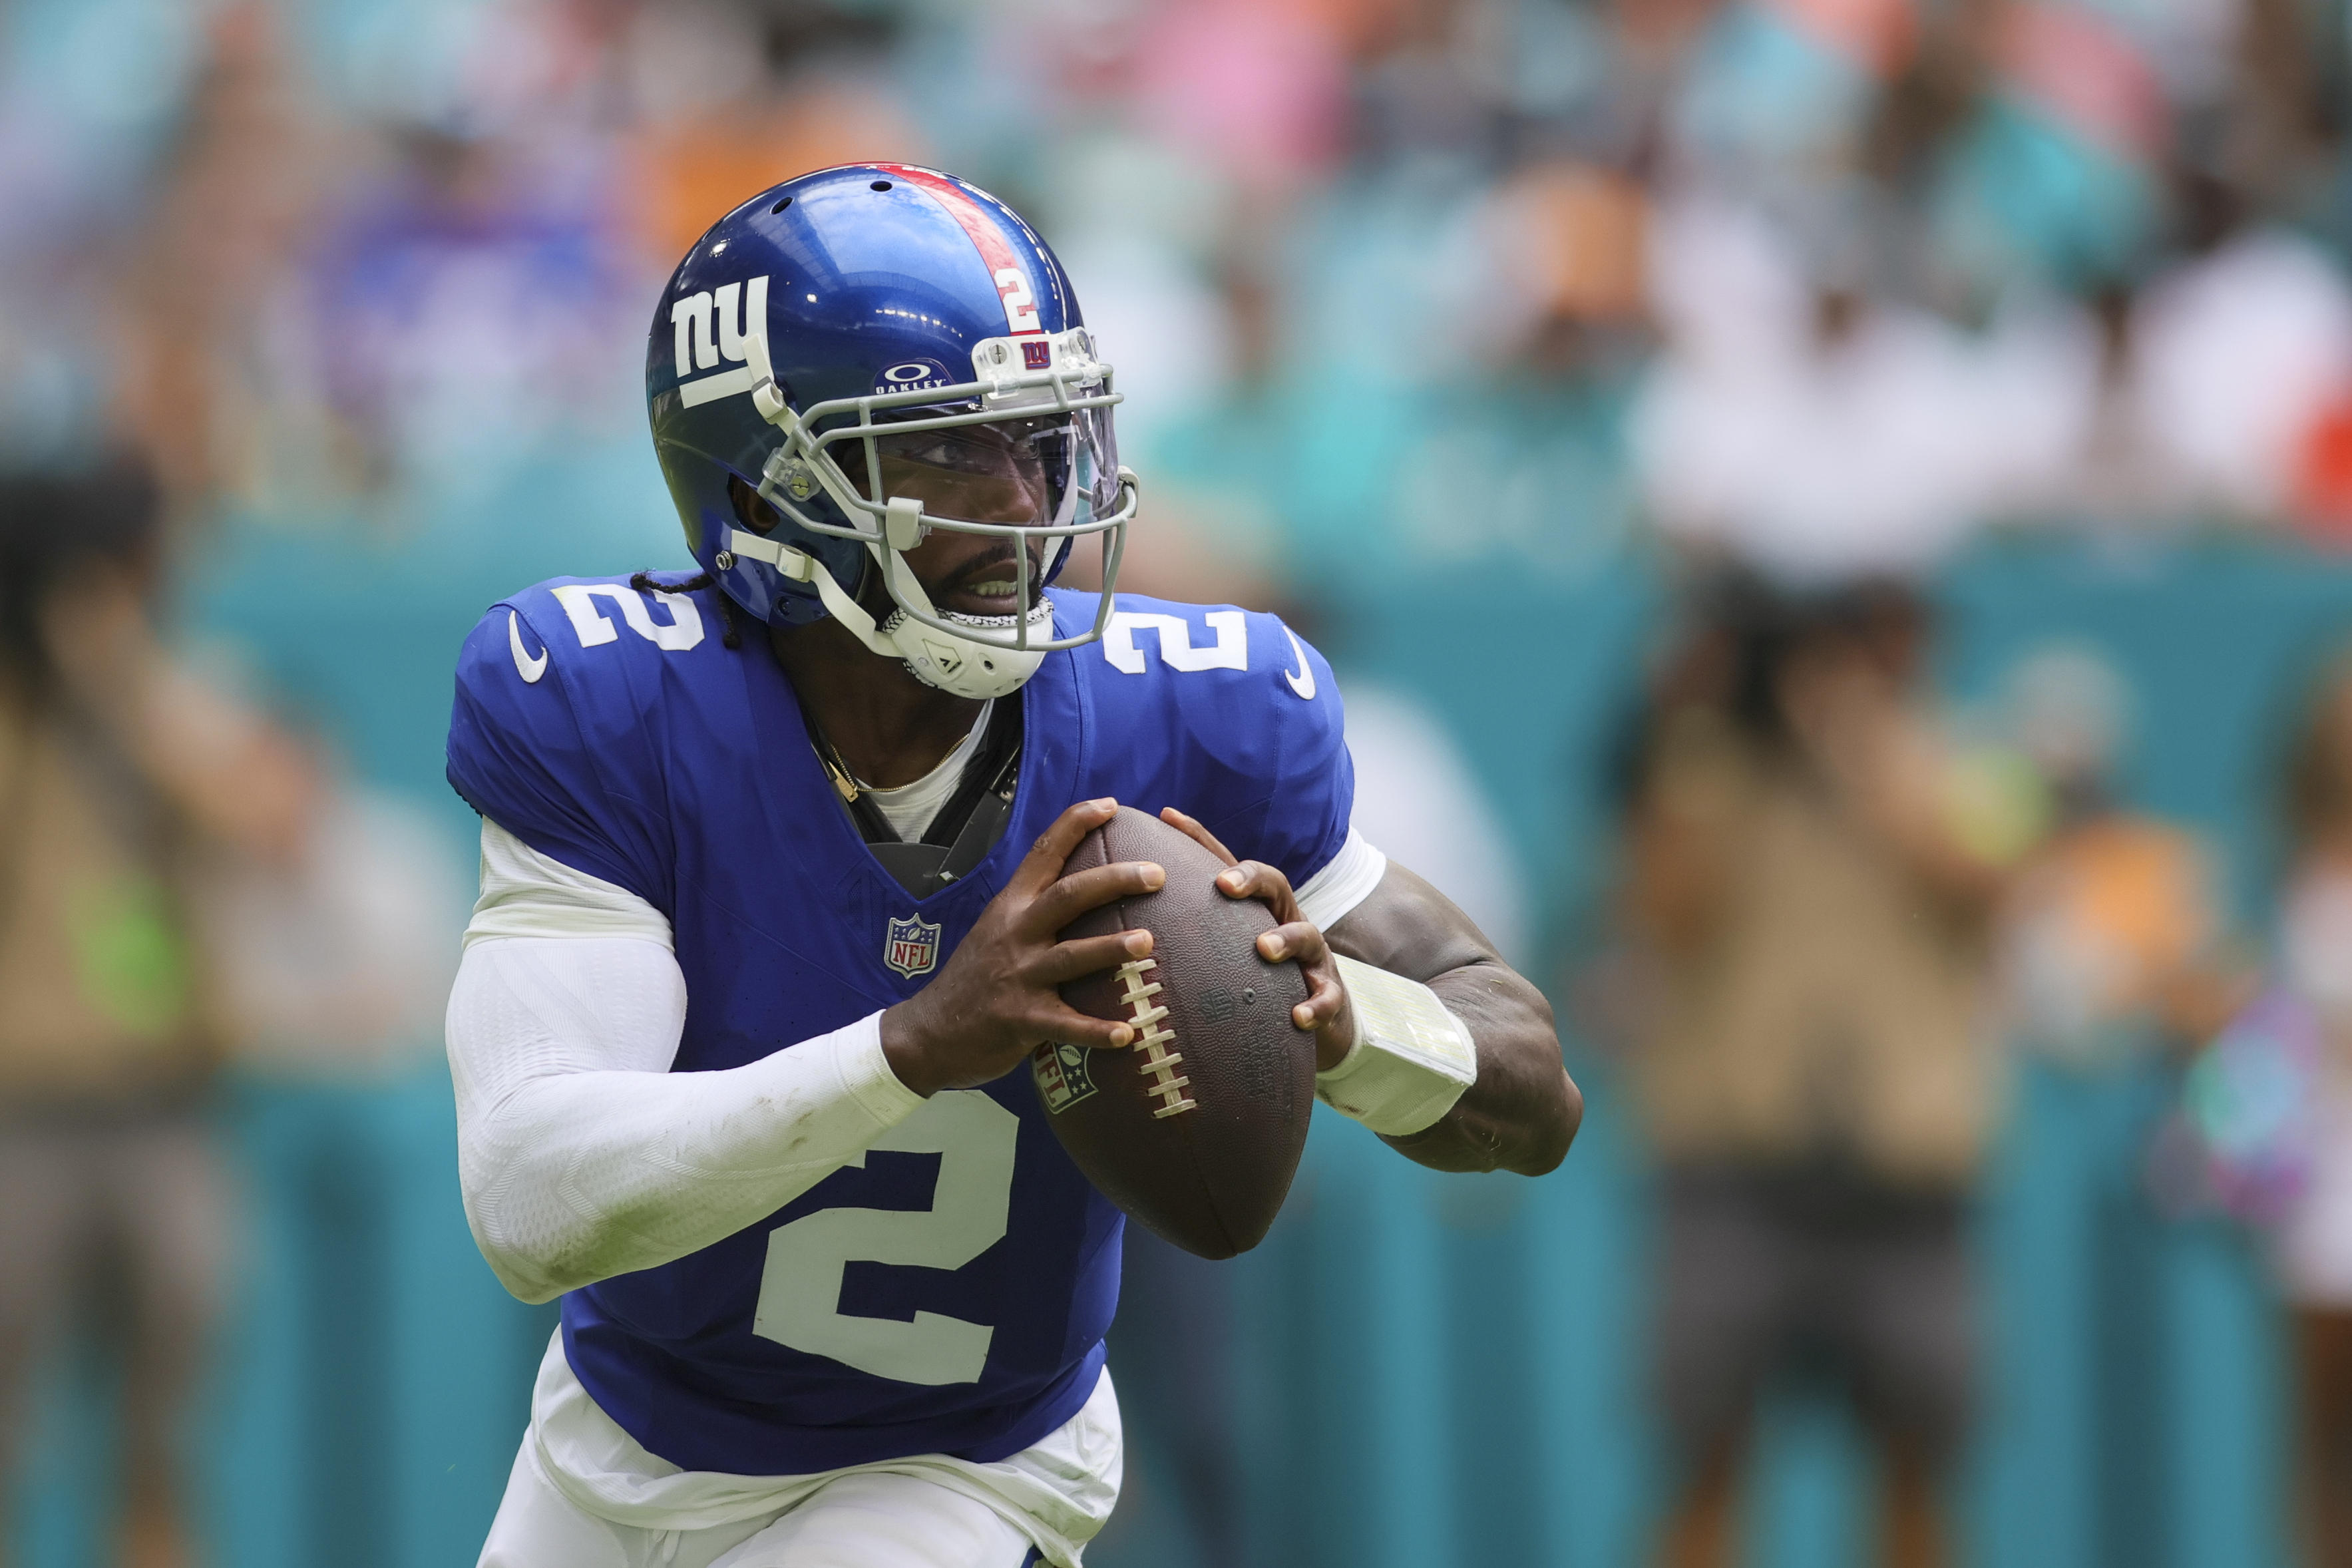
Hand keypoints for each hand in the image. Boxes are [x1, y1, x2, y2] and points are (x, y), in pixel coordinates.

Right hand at [880, 797, 1166, 1096]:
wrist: (928, 1033)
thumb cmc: (975, 979)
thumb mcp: (998, 931)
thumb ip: (1036, 910)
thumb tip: (1090, 887)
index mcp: (1011, 906)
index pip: (1043, 853)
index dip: (1076, 824)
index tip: (1111, 804)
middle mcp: (1015, 934)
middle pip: (1067, 896)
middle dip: (1114, 880)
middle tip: (1156, 873)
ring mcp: (1017, 977)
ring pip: (1070, 957)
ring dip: (1110, 948)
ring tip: (1148, 942)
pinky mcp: (1019, 1021)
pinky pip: (1066, 1025)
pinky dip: (1097, 1030)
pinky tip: (1129, 1034)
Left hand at [1157, 807, 1354, 1070]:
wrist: (1318, 1023)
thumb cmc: (1258, 984)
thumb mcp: (1224, 955)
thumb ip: (1187, 937)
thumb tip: (1118, 930)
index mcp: (1254, 911)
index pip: (1227, 865)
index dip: (1200, 837)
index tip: (1166, 816)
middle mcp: (1285, 923)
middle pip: (1275, 884)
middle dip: (1250, 878)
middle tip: (1224, 884)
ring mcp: (1311, 958)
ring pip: (1307, 935)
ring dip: (1286, 938)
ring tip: (1264, 948)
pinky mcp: (1329, 995)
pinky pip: (1327, 997)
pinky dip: (1314, 1004)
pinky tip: (1297, 1015)